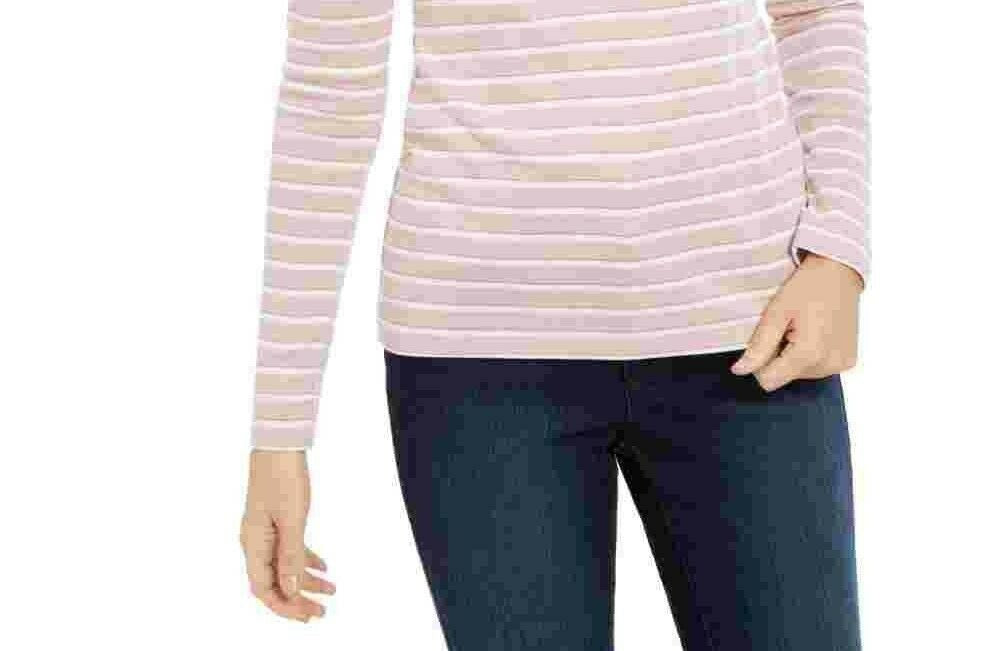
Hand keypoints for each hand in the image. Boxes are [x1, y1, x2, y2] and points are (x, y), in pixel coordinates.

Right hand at [240, 450, 334, 622]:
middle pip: (274, 582)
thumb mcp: (292, 519)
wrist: (279, 444)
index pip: (264, 589)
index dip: (285, 606)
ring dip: (305, 581)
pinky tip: (324, 567)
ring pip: (283, 566)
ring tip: (330, 591)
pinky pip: (288, 549)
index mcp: (252, 544)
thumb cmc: (282, 477)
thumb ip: (291, 557)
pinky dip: (305, 560)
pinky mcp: (275, 520)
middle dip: (297, 599)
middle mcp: (254, 541)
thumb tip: (291, 590)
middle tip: (321, 612)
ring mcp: (264, 531)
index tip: (307, 615)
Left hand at [731, 252, 861, 391]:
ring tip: (803, 327)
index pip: (768, 381)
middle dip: (779, 356)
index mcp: (810, 355)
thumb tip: (740, 370)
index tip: (768, 338)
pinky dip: (811, 354)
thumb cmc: (808, 286)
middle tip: (789, 327)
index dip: (760, 362)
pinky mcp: (848, 361)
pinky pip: (817, 367)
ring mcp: (841, 364)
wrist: (840, 271)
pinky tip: (816, 332)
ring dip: (794, 355)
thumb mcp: (776, 312)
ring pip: (800, 373)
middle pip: (784, 377)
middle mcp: (829, 366)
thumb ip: (759, 346)